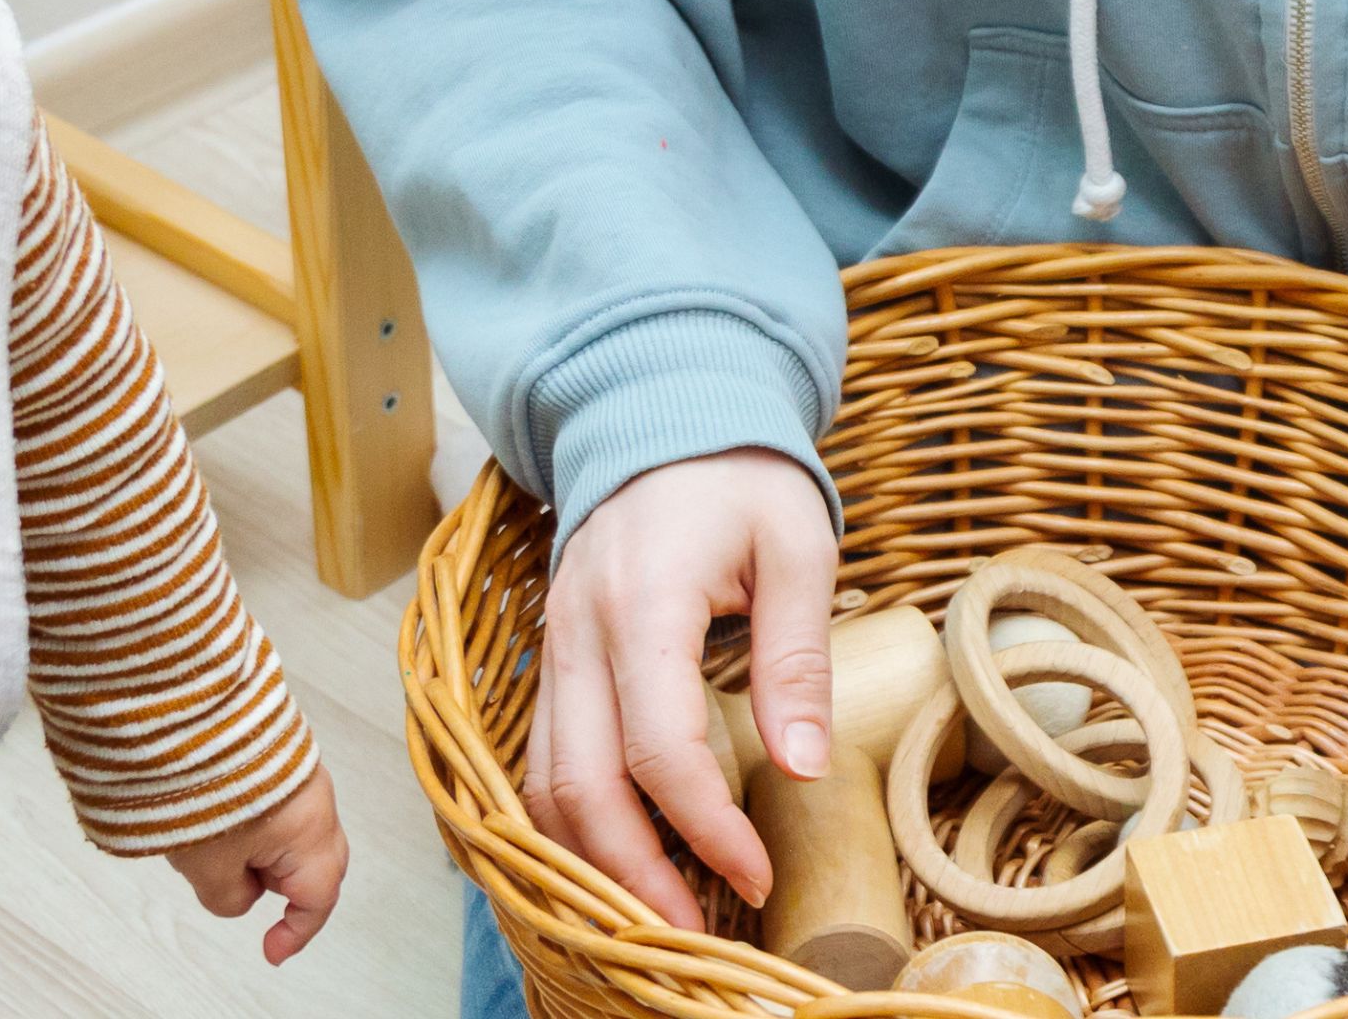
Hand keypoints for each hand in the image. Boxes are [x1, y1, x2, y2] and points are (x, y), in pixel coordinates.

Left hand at [160, 767, 346, 963]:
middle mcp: (317, 801)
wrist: (191, 714)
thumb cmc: (207, 788)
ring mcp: (302, 773)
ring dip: (259, 848)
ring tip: (210, 840)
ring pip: (292, 830)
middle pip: (315, 863)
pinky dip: (253, 819)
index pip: (318, 898)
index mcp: (310, 833)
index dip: (296, 931)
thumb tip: (242, 892)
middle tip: (240, 888)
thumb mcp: (208, 868)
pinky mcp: (281, 755)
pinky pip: (278, 802)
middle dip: (280, 885)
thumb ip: (229, 897)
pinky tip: (215, 811)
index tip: (271, 950)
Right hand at [525, 446, 837, 928]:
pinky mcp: (552, 661)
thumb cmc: (738, 476)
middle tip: (693, 936)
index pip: (658, 747)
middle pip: (579, 787)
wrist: (659, 411)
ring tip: (657, 917)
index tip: (752, 876)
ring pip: (543, 784)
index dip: (704, 828)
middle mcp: (576, 633)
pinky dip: (571, 823)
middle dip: (631, 877)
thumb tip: (804, 769)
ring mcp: (552, 647)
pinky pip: (543, 759)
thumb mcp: (796, 547)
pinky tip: (620, 859)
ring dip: (591, 862)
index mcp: (642, 602)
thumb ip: (798, 658)